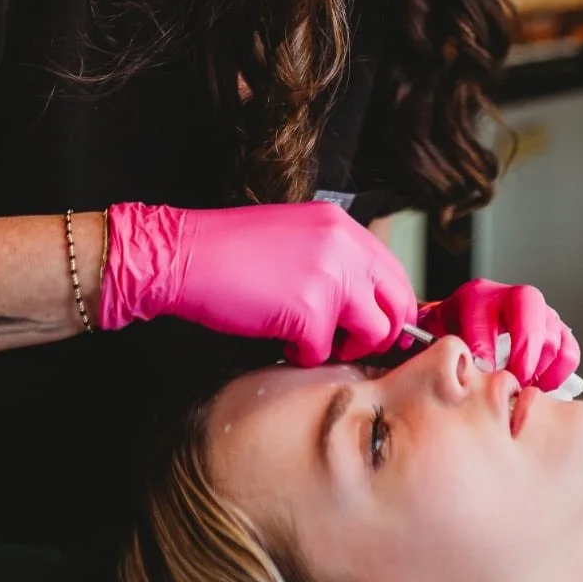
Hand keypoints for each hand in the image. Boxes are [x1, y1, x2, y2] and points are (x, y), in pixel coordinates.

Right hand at [97, 202, 418, 365]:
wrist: (183, 256)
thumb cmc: (229, 252)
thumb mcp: (296, 238)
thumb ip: (335, 260)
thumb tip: (366, 302)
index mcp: (341, 227)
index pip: (396, 272)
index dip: (392, 307)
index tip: (379, 327)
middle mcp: (344, 247)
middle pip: (399, 304)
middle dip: (380, 333)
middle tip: (351, 343)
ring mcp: (331, 278)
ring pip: (373, 332)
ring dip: (344, 346)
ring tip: (308, 337)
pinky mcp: (310, 311)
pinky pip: (324, 352)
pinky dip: (300, 354)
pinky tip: (277, 336)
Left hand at [417, 279, 578, 390]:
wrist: (460, 330)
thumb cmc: (446, 338)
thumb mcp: (431, 335)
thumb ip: (431, 346)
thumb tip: (435, 362)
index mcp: (474, 297)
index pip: (483, 314)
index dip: (483, 346)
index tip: (481, 372)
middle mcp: (508, 297)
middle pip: (528, 304)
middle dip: (525, 346)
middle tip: (516, 378)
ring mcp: (535, 313)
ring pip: (552, 328)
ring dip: (543, 362)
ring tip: (526, 386)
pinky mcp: (553, 329)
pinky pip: (568, 345)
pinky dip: (561, 367)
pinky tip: (543, 383)